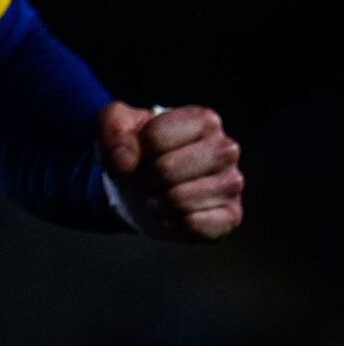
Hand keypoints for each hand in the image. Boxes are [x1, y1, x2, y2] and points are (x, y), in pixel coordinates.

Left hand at [98, 102, 242, 240]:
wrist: (144, 185)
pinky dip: (171, 223)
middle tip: (146, 180)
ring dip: (156, 203)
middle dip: (144, 180)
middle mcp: (226, 149)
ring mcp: (232, 184)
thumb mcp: (115, 124)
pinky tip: (173, 214)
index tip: (138, 154)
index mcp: (204, 120)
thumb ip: (112, 128)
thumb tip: (123, 163)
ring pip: (179, 201)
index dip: (134, 152)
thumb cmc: (136, 149)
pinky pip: (193, 225)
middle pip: (166, 171)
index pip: (154, 138)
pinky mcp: (231, 216)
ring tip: (158, 195)